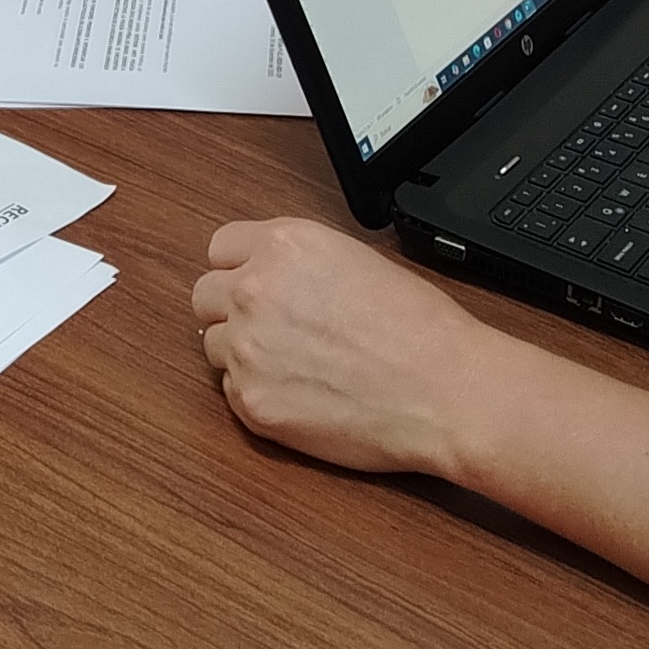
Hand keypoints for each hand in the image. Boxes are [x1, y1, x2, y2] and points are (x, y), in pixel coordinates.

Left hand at [193, 218, 499, 478]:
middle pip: (204, 296)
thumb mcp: (356, 260)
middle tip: (271, 329)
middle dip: (231, 310)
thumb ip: (298, 263)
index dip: (240, 267)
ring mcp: (248, 349)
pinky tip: (302, 392)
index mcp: (284, 246)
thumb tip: (271, 275)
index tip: (252, 283)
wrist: (443, 390)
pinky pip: (232, 391)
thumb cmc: (418, 329)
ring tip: (296, 364)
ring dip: (243, 354)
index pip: (220, 247)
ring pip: (214, 346)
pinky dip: (259, 393)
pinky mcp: (252, 402)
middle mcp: (255, 290)